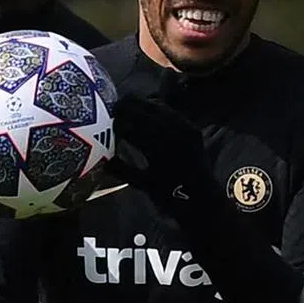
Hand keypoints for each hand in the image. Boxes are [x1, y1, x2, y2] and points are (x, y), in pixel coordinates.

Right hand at [105, 94, 216, 210]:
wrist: (201, 196)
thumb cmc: (168, 194)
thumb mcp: (142, 183)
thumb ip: (121, 169)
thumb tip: (102, 158)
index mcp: (157, 150)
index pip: (132, 129)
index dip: (117, 124)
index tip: (106, 123)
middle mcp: (172, 136)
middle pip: (143, 112)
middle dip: (126, 109)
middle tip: (113, 110)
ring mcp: (185, 129)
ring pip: (157, 108)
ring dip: (140, 105)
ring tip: (127, 108)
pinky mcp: (192, 127)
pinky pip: (170, 113)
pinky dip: (156, 110)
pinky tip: (145, 111)